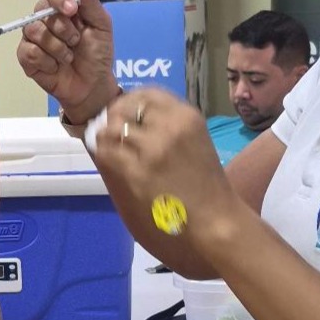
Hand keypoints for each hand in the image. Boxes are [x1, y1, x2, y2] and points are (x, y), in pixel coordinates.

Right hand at [16, 0, 117, 121]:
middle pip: (41, 10)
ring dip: (57, 47)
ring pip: (34, 31)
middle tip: (76, 41)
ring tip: (68, 56)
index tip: (72, 10)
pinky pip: (29, 51)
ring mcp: (32, 38)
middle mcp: (44, 18)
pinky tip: (55, 67)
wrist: (92, 85)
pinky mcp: (25, 57)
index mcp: (63, 7)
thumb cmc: (98, 53)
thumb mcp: (100, 24)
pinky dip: (47, 61)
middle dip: (63, 28)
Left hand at [90, 89, 245, 257]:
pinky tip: (110, 165)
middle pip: (125, 108)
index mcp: (186, 116)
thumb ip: (167, 130)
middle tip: (113, 137)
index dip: (128, 104)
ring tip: (112, 152)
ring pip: (112, 128)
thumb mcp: (194, 145)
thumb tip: (131, 121)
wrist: (216, 225)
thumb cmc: (207, 192)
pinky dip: (103, 154)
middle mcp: (170, 125)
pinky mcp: (137, 172)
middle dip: (114, 120)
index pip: (146, 93)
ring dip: (107, 139)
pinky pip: (106, 151)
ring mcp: (153, 148)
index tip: (124, 117)